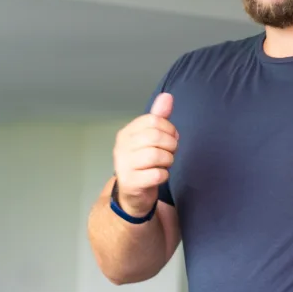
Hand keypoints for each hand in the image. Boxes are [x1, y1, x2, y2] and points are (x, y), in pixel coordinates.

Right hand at [112, 93, 177, 214]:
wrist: (132, 195)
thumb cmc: (143, 163)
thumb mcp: (150, 138)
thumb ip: (159, 117)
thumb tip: (167, 96)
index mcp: (126, 133)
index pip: (152, 120)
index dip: (169, 128)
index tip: (171, 137)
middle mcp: (121, 147)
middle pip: (155, 137)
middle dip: (171, 145)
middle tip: (171, 152)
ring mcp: (124, 165)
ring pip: (157, 155)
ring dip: (168, 160)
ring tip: (165, 164)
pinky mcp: (131, 183)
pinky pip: (157, 174)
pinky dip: (164, 175)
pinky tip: (160, 176)